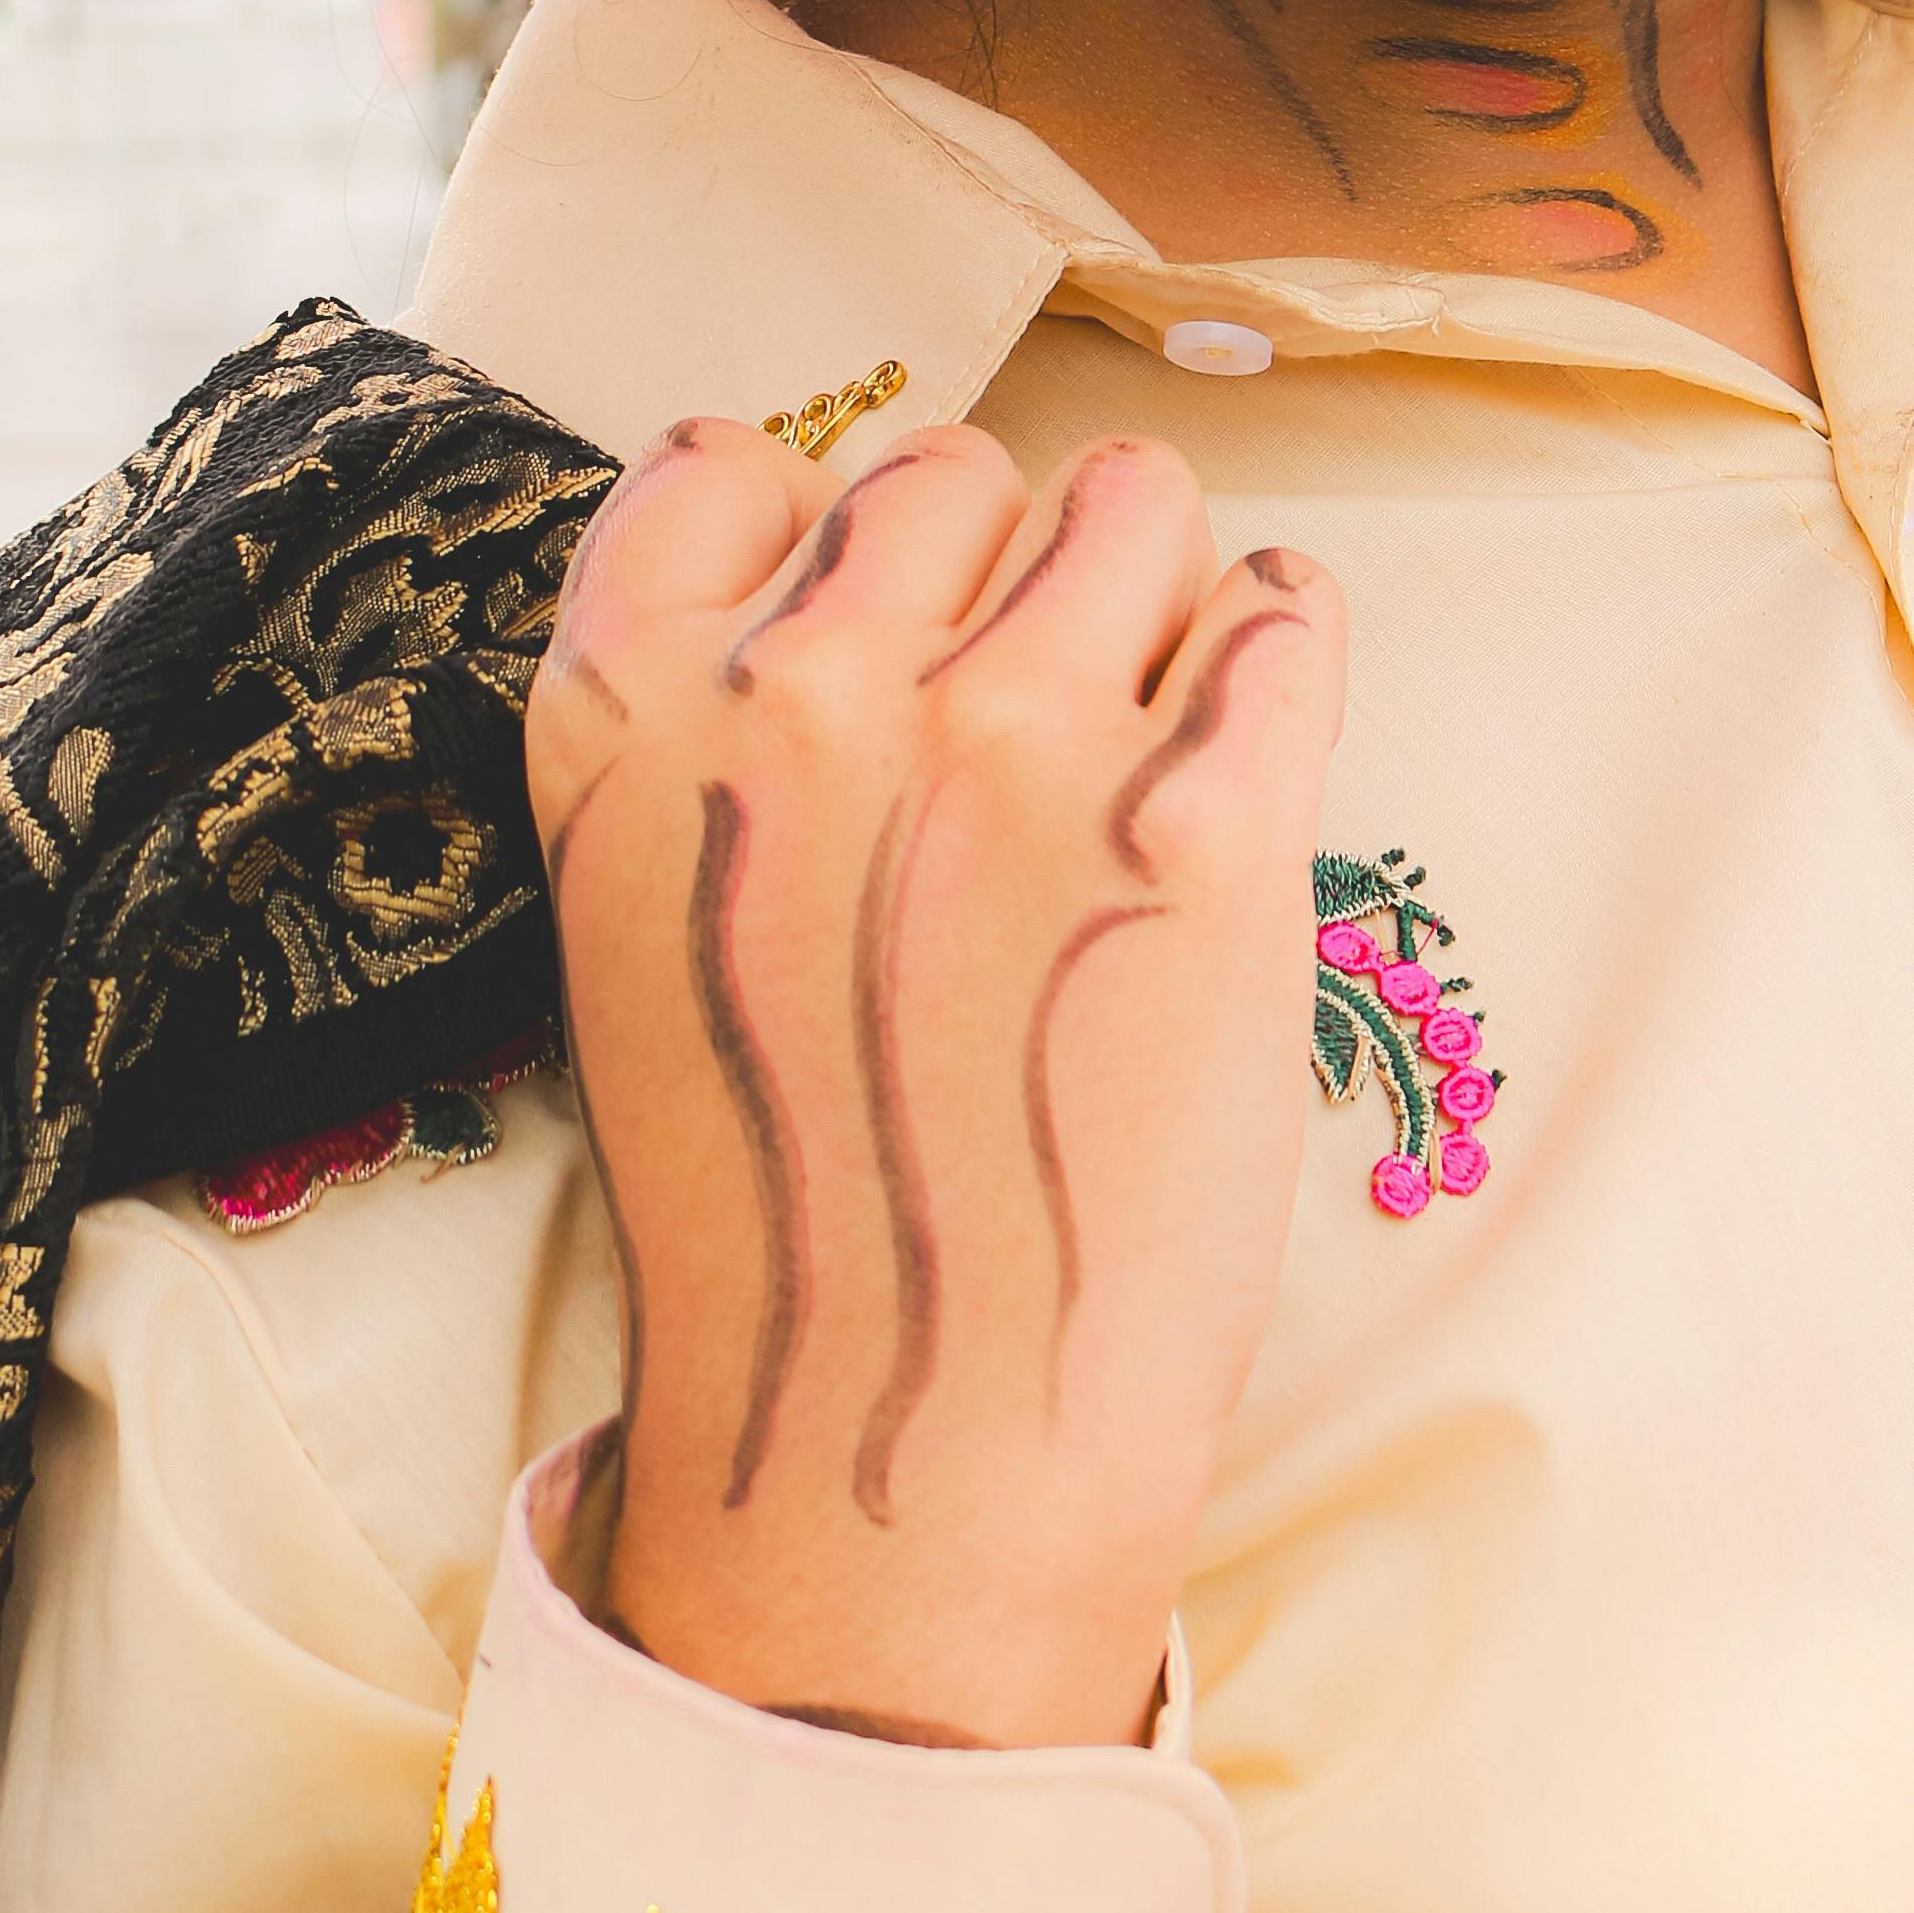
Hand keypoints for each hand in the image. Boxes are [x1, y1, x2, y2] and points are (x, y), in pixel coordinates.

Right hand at [528, 417, 1345, 1747]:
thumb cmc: (792, 1201)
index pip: (735, 459)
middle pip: (955, 470)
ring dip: (1153, 595)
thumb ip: (719, 731)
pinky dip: (1281, 659)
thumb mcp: (654, 928)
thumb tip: (852, 548)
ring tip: (1143, 742)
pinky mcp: (1201, 826)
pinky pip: (1284, 613)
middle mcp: (804, 688)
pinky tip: (1245, 752)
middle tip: (1027, 736)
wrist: (905, 1453)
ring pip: (1133, 499)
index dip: (826, 543)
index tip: (875, 647)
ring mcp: (1007, 741)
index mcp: (629, 713)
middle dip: (1002, 574)